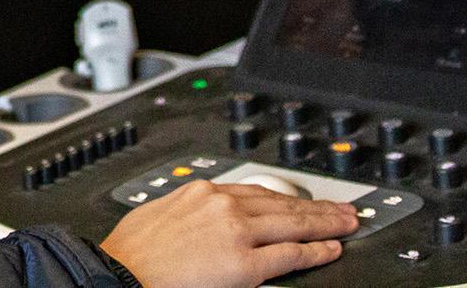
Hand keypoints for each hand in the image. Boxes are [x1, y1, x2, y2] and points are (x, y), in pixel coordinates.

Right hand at [97, 180, 359, 287]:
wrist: (118, 276)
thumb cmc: (128, 255)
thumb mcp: (157, 214)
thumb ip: (188, 210)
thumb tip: (198, 218)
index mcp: (200, 191)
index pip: (256, 191)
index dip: (286, 196)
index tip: (302, 198)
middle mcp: (223, 205)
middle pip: (283, 202)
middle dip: (317, 205)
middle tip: (343, 207)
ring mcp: (237, 233)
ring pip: (295, 224)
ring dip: (326, 224)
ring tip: (348, 224)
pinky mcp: (245, 264)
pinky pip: (291, 255)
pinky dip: (316, 251)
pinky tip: (332, 249)